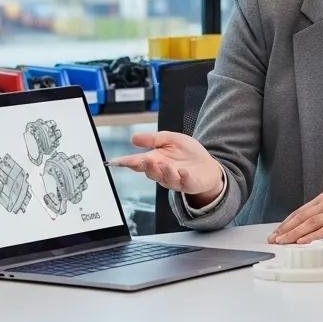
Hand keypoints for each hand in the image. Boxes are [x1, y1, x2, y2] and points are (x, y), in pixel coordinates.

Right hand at [108, 131, 223, 205]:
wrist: (207, 166)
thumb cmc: (188, 154)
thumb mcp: (170, 139)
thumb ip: (153, 139)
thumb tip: (133, 138)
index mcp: (156, 160)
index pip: (137, 162)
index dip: (125, 162)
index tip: (115, 161)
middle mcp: (163, 172)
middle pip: (150, 172)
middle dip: (146, 167)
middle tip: (143, 160)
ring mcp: (176, 179)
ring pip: (166, 179)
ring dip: (163, 171)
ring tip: (163, 163)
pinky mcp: (189, 183)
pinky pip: (185, 182)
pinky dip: (184, 177)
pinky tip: (183, 172)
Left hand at [268, 193, 322, 244]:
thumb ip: (318, 217)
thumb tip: (298, 230)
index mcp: (322, 199)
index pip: (299, 212)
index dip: (285, 223)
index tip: (275, 233)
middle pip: (302, 217)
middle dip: (286, 229)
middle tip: (275, 239)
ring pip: (311, 223)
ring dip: (296, 234)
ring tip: (285, 242)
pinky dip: (313, 236)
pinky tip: (303, 241)